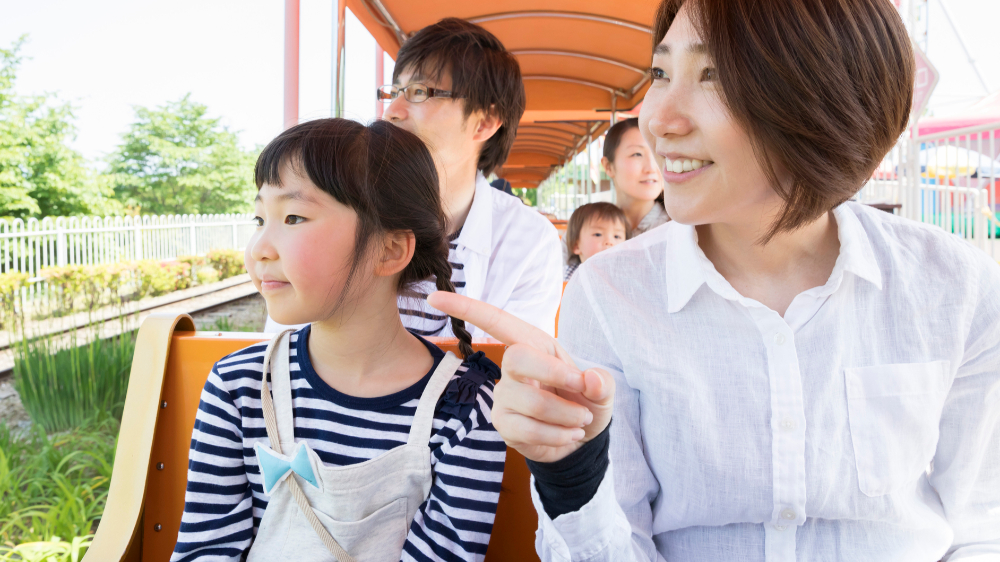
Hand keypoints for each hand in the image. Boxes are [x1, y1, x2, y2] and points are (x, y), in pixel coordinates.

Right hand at [427, 291, 613, 462]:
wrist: (582, 439)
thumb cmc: (586, 402)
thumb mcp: (602, 390)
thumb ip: (601, 382)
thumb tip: (590, 380)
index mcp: (535, 345)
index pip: (496, 321)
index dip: (466, 308)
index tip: (435, 297)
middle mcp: (514, 367)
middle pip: (517, 358)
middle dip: (555, 375)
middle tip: (582, 389)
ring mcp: (504, 396)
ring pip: (531, 402)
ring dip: (566, 414)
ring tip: (580, 420)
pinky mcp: (504, 424)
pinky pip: (529, 430)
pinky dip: (559, 435)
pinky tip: (568, 435)